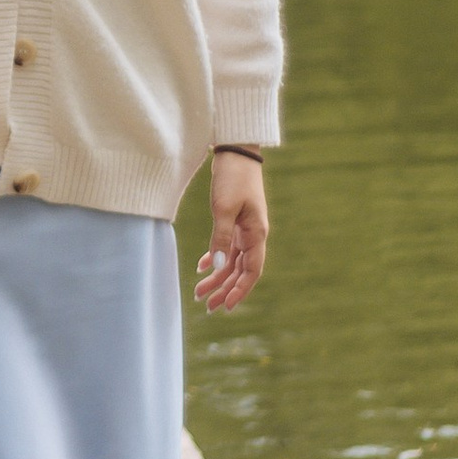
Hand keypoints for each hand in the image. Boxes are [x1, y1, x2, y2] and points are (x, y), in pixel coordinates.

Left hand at [194, 149, 267, 311]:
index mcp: (256, 234)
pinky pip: (227, 247)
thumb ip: (221, 238)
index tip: (226, 306)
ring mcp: (245, 228)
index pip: (251, 271)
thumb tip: (220, 268)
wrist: (235, 152)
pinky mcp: (235, 220)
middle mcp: (253, 235)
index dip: (240, 291)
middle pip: (241, 270)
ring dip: (218, 277)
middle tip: (207, 306)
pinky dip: (216, 258)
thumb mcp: (223, 209)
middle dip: (225, 289)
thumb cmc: (232, 178)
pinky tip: (202, 267)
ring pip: (232, 261)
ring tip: (200, 292)